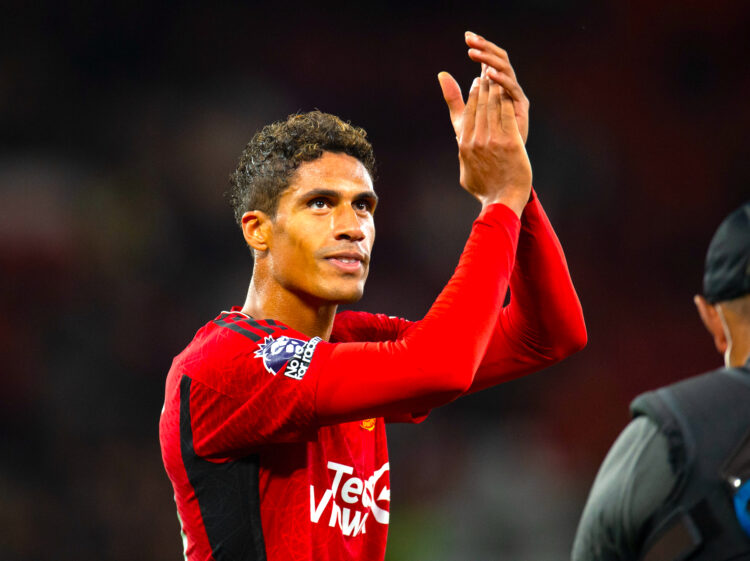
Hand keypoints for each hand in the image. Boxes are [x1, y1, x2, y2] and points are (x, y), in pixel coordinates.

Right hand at [438, 70, 531, 215]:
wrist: (502, 199)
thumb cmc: (484, 188)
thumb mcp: (465, 171)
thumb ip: (462, 152)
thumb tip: (460, 145)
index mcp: (464, 145)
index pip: (467, 112)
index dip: (472, 94)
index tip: (477, 82)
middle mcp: (476, 140)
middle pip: (478, 105)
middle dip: (483, 85)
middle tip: (487, 72)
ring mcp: (492, 140)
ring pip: (492, 106)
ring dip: (494, 87)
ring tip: (497, 76)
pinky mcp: (510, 141)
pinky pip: (506, 114)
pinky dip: (505, 99)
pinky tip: (508, 89)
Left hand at [439, 32, 529, 143]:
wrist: (496, 164)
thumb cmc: (480, 142)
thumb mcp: (462, 118)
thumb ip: (454, 97)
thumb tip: (441, 73)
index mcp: (494, 87)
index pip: (488, 60)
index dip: (480, 47)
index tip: (467, 36)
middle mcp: (506, 88)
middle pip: (498, 60)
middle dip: (485, 48)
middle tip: (471, 38)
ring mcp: (514, 96)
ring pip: (505, 70)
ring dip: (489, 59)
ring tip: (475, 52)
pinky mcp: (520, 106)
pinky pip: (511, 89)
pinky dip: (501, 80)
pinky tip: (488, 74)